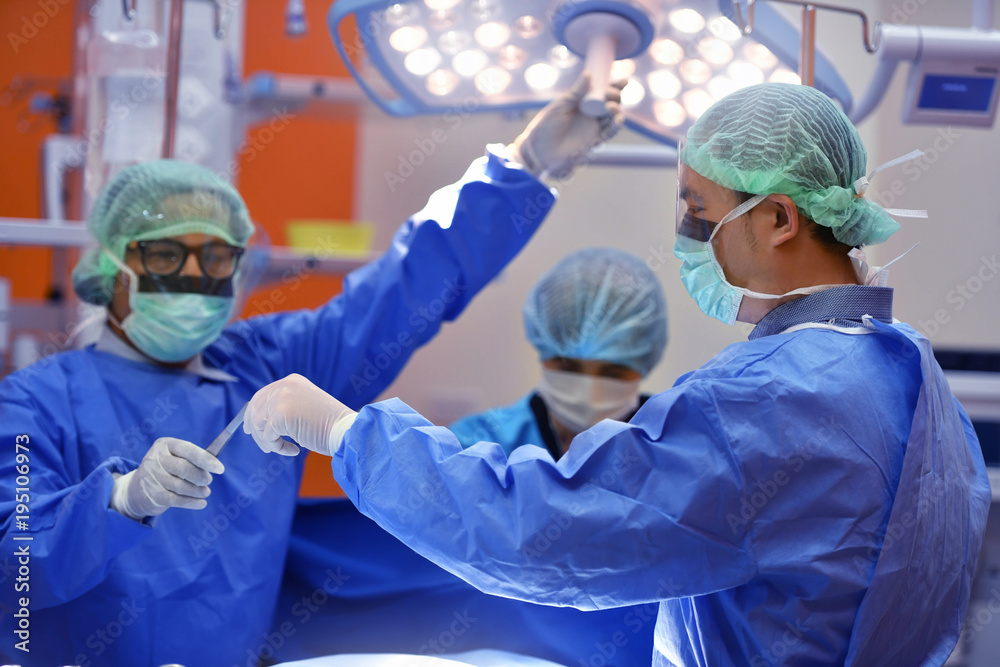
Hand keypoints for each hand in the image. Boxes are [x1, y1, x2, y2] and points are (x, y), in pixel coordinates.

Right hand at [110, 437, 223, 519]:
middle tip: (208, 481)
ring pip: (181, 485)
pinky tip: (201, 503)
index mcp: (165, 444)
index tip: (220, 469)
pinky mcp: (152, 494)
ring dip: (198, 491)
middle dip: (200, 476)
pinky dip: (191, 502)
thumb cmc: (167, 469)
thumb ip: (194, 458)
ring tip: (205, 492)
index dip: (206, 459)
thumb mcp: (176, 457)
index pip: (188, 450)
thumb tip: (215, 464)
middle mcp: (155, 459)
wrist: (137, 489)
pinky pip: (176, 500)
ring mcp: (151, 477)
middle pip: (184, 468)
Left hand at [243, 374, 356, 456]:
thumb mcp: (304, 406)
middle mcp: (284, 385)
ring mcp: (281, 398)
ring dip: (268, 442)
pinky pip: (267, 437)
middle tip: (264, 446)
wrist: (346, 430)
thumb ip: (284, 405)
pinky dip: (278, 448)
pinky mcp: (280, 415)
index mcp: (291, 381)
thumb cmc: (329, 425)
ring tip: (284, 449)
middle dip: (255, 430)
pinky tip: (294, 450)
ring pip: (258, 425)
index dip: (252, 413)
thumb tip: (258, 420)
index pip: (261, 395)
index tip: (249, 428)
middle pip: (255, 409)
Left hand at [510, 73, 625, 180]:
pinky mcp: (595, 140)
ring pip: (613, 117)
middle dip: (616, 96)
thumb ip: (576, 92)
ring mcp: (594, 126)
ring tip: (610, 107)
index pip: (603, 91)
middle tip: (609, 94)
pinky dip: (616, 127)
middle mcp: (591, 113)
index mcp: (584, 102)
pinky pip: (610, 133)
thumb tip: (588, 73)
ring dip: (617, 111)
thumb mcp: (561, 105)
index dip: (615, 86)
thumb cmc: (546, 125)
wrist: (540, 148)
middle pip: (611, 102)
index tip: (623, 81)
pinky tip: (618, 120)